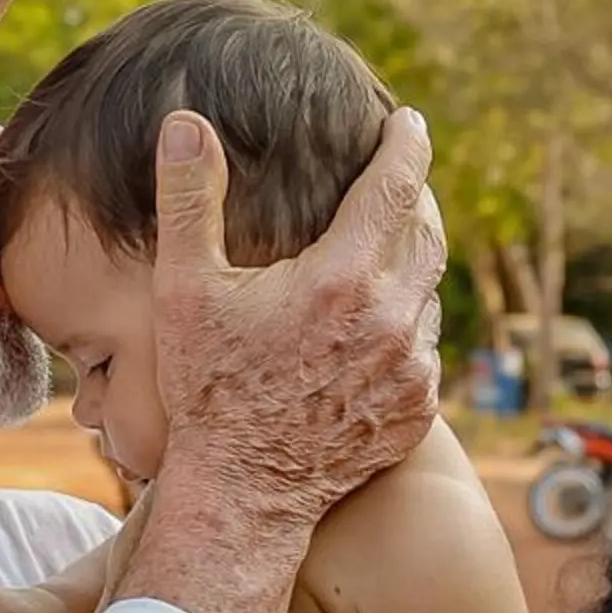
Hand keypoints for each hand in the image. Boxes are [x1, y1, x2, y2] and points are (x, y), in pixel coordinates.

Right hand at [145, 107, 444, 529]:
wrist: (242, 492)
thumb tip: (184, 122)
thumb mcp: (184, 289)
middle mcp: (393, 319)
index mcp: (342, 278)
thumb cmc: (206, 387)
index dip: (407, 145)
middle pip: (426, 231)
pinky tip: (371, 323)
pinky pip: (425, 345)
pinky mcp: (417, 407)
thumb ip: (188, 199)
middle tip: (395, 175)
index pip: (397, 186)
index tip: (409, 121)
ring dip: (408, 262)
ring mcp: (413, 368)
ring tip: (379, 249)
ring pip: (427, 290)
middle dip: (413, 196)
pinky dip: (404, 321)